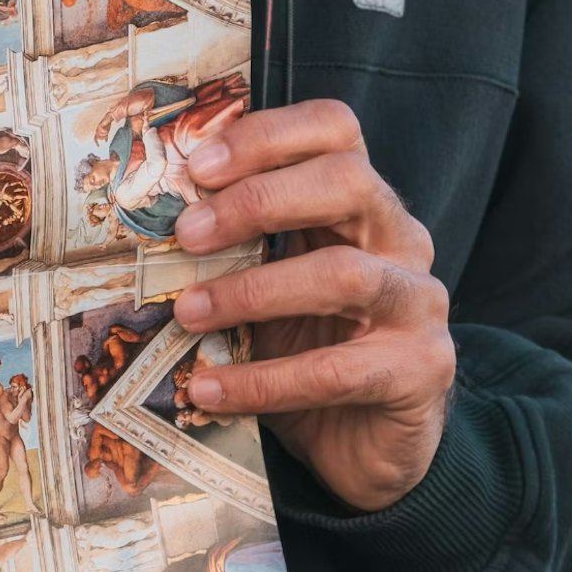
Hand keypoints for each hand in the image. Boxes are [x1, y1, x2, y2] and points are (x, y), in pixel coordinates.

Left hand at [172, 100, 454, 511]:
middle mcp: (402, 240)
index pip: (336, 129)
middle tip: (186, 235)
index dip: (269, 135)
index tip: (199, 167)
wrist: (368, 443)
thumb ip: (238, 247)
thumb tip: (150, 218)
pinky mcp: (421, 370)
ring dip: (254, 292)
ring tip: (188, 313)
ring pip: (345, 274)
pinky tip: (209, 390)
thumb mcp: (270, 287)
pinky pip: (336, 371)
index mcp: (364, 204)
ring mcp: (419, 303)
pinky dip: (263, 381)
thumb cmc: (309, 351)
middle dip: (259, 199)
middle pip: (348, 180)